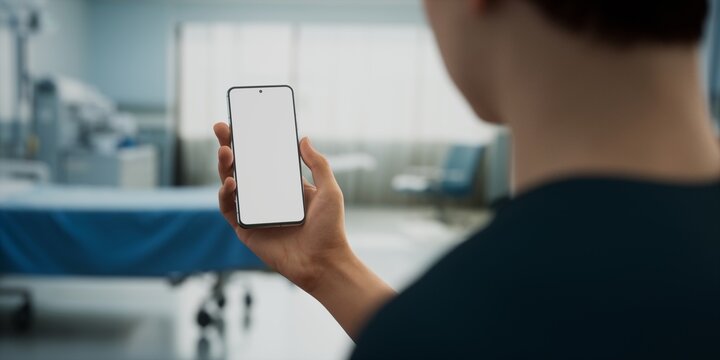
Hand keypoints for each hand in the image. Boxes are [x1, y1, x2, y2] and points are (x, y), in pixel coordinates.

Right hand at [213, 122, 351, 292]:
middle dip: (229, 146)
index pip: (262, 158)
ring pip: (230, 184)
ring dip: (224, 166)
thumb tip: (303, 138)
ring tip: (226, 151)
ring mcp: (253, 212)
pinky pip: (229, 208)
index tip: (240, 121)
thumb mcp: (329, 190)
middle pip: (242, 167)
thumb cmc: (329, 228)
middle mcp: (266, 196)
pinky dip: (226, 194)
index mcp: (284, 185)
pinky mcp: (244, 229)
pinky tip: (231, 182)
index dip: (250, 140)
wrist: (323, 262)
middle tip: (221, 128)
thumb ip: (318, 164)